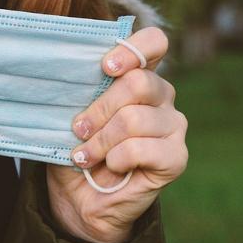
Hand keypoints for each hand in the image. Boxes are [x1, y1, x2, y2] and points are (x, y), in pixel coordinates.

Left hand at [46, 27, 187, 242]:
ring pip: (134, 119)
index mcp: (139, 76)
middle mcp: (163, 96)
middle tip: (78, 130)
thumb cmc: (77, 149)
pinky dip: (116, 159)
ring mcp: (173, 126)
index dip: (132, 49)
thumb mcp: (71, 115)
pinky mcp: (176, 157)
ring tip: (85, 156)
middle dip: (99, 109)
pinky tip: (111, 167)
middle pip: (138, 83)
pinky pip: (141, 149)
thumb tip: (66, 73)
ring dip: (101, 141)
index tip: (105, 68)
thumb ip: (79, 92)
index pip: (154, 43)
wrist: (80, 199)